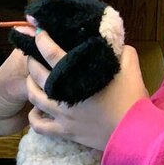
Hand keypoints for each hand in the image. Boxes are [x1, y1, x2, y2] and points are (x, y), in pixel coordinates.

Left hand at [26, 30, 147, 149]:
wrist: (134, 132)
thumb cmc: (131, 99)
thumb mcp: (130, 66)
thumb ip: (121, 51)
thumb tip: (114, 43)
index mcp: (77, 75)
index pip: (51, 53)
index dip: (41, 40)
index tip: (38, 32)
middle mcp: (64, 94)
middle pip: (36, 73)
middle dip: (31, 61)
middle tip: (33, 55)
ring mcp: (62, 114)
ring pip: (34, 97)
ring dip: (29, 85)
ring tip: (32, 79)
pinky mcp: (65, 131)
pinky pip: (40, 126)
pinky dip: (33, 117)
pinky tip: (35, 110)